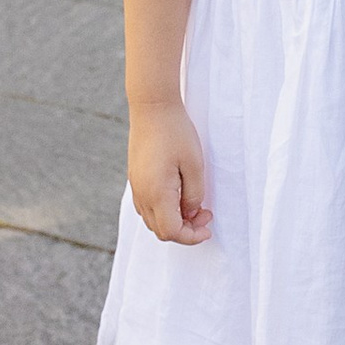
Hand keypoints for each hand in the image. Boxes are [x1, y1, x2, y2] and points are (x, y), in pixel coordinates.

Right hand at [128, 99, 211, 242]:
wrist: (152, 108)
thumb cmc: (176, 133)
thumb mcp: (194, 165)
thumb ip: (194, 195)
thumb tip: (191, 214)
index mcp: (156, 194)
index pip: (171, 232)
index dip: (191, 237)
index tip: (208, 228)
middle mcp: (142, 195)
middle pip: (161, 230)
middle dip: (185, 230)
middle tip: (206, 215)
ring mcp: (136, 187)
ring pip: (153, 220)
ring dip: (175, 221)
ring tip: (196, 205)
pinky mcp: (136, 178)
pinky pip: (148, 206)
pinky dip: (165, 210)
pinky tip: (180, 196)